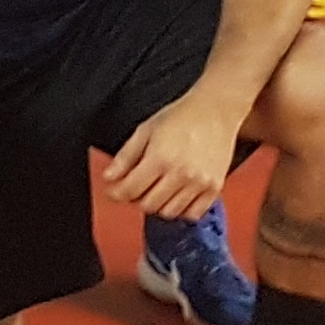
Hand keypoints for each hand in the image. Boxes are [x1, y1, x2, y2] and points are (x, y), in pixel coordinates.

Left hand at [104, 91, 243, 218]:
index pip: (131, 189)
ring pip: (170, 212)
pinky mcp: (215, 188)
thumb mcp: (145, 131)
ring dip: (158, 206)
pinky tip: (175, 196)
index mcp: (160, 158)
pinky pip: (194, 213)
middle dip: (136, 199)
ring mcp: (200, 183)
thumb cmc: (181, 117)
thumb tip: (109, 177)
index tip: (113, 192)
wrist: (214, 111)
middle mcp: (181, 174)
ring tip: (155, 190)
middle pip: (149, 205)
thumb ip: (125, 157)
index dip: (116, 194)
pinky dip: (181, 210)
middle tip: (134, 188)